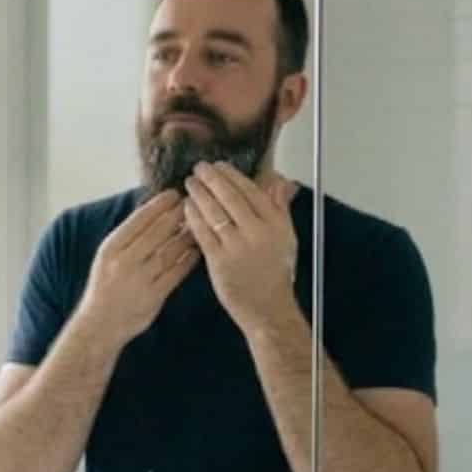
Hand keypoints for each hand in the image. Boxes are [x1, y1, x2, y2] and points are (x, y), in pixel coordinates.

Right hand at [78, 190, 200, 345]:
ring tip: (201, 223)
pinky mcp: (154, 295)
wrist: (100, 323)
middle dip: (177, 215)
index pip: (138, 219)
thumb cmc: (106, 286)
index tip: (174, 193)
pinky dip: (189, 259)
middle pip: (157, 232)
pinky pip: (177, 272)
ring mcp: (140, 279)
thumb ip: (127, 237)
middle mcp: (125, 261)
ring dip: (187, 235)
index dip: (159, 205)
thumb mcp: (108, 257)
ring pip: (170, 250)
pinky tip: (198, 249)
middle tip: (193, 202)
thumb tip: (152, 210)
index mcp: (111, 248)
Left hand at [184, 162, 300, 334]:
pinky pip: (202, 232)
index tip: (219, 165)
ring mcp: (238, 246)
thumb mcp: (286, 236)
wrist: (267, 306)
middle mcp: (258, 231)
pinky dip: (193, 217)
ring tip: (189, 184)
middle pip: (230, 197)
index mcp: (276, 223)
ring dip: (199, 194)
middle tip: (198, 168)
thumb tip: (278, 179)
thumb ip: (280, 207)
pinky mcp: (219, 260)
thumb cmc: (275, 271)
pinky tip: (186, 207)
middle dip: (211, 179)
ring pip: (214, 212)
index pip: (251, 190)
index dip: (232, 175)